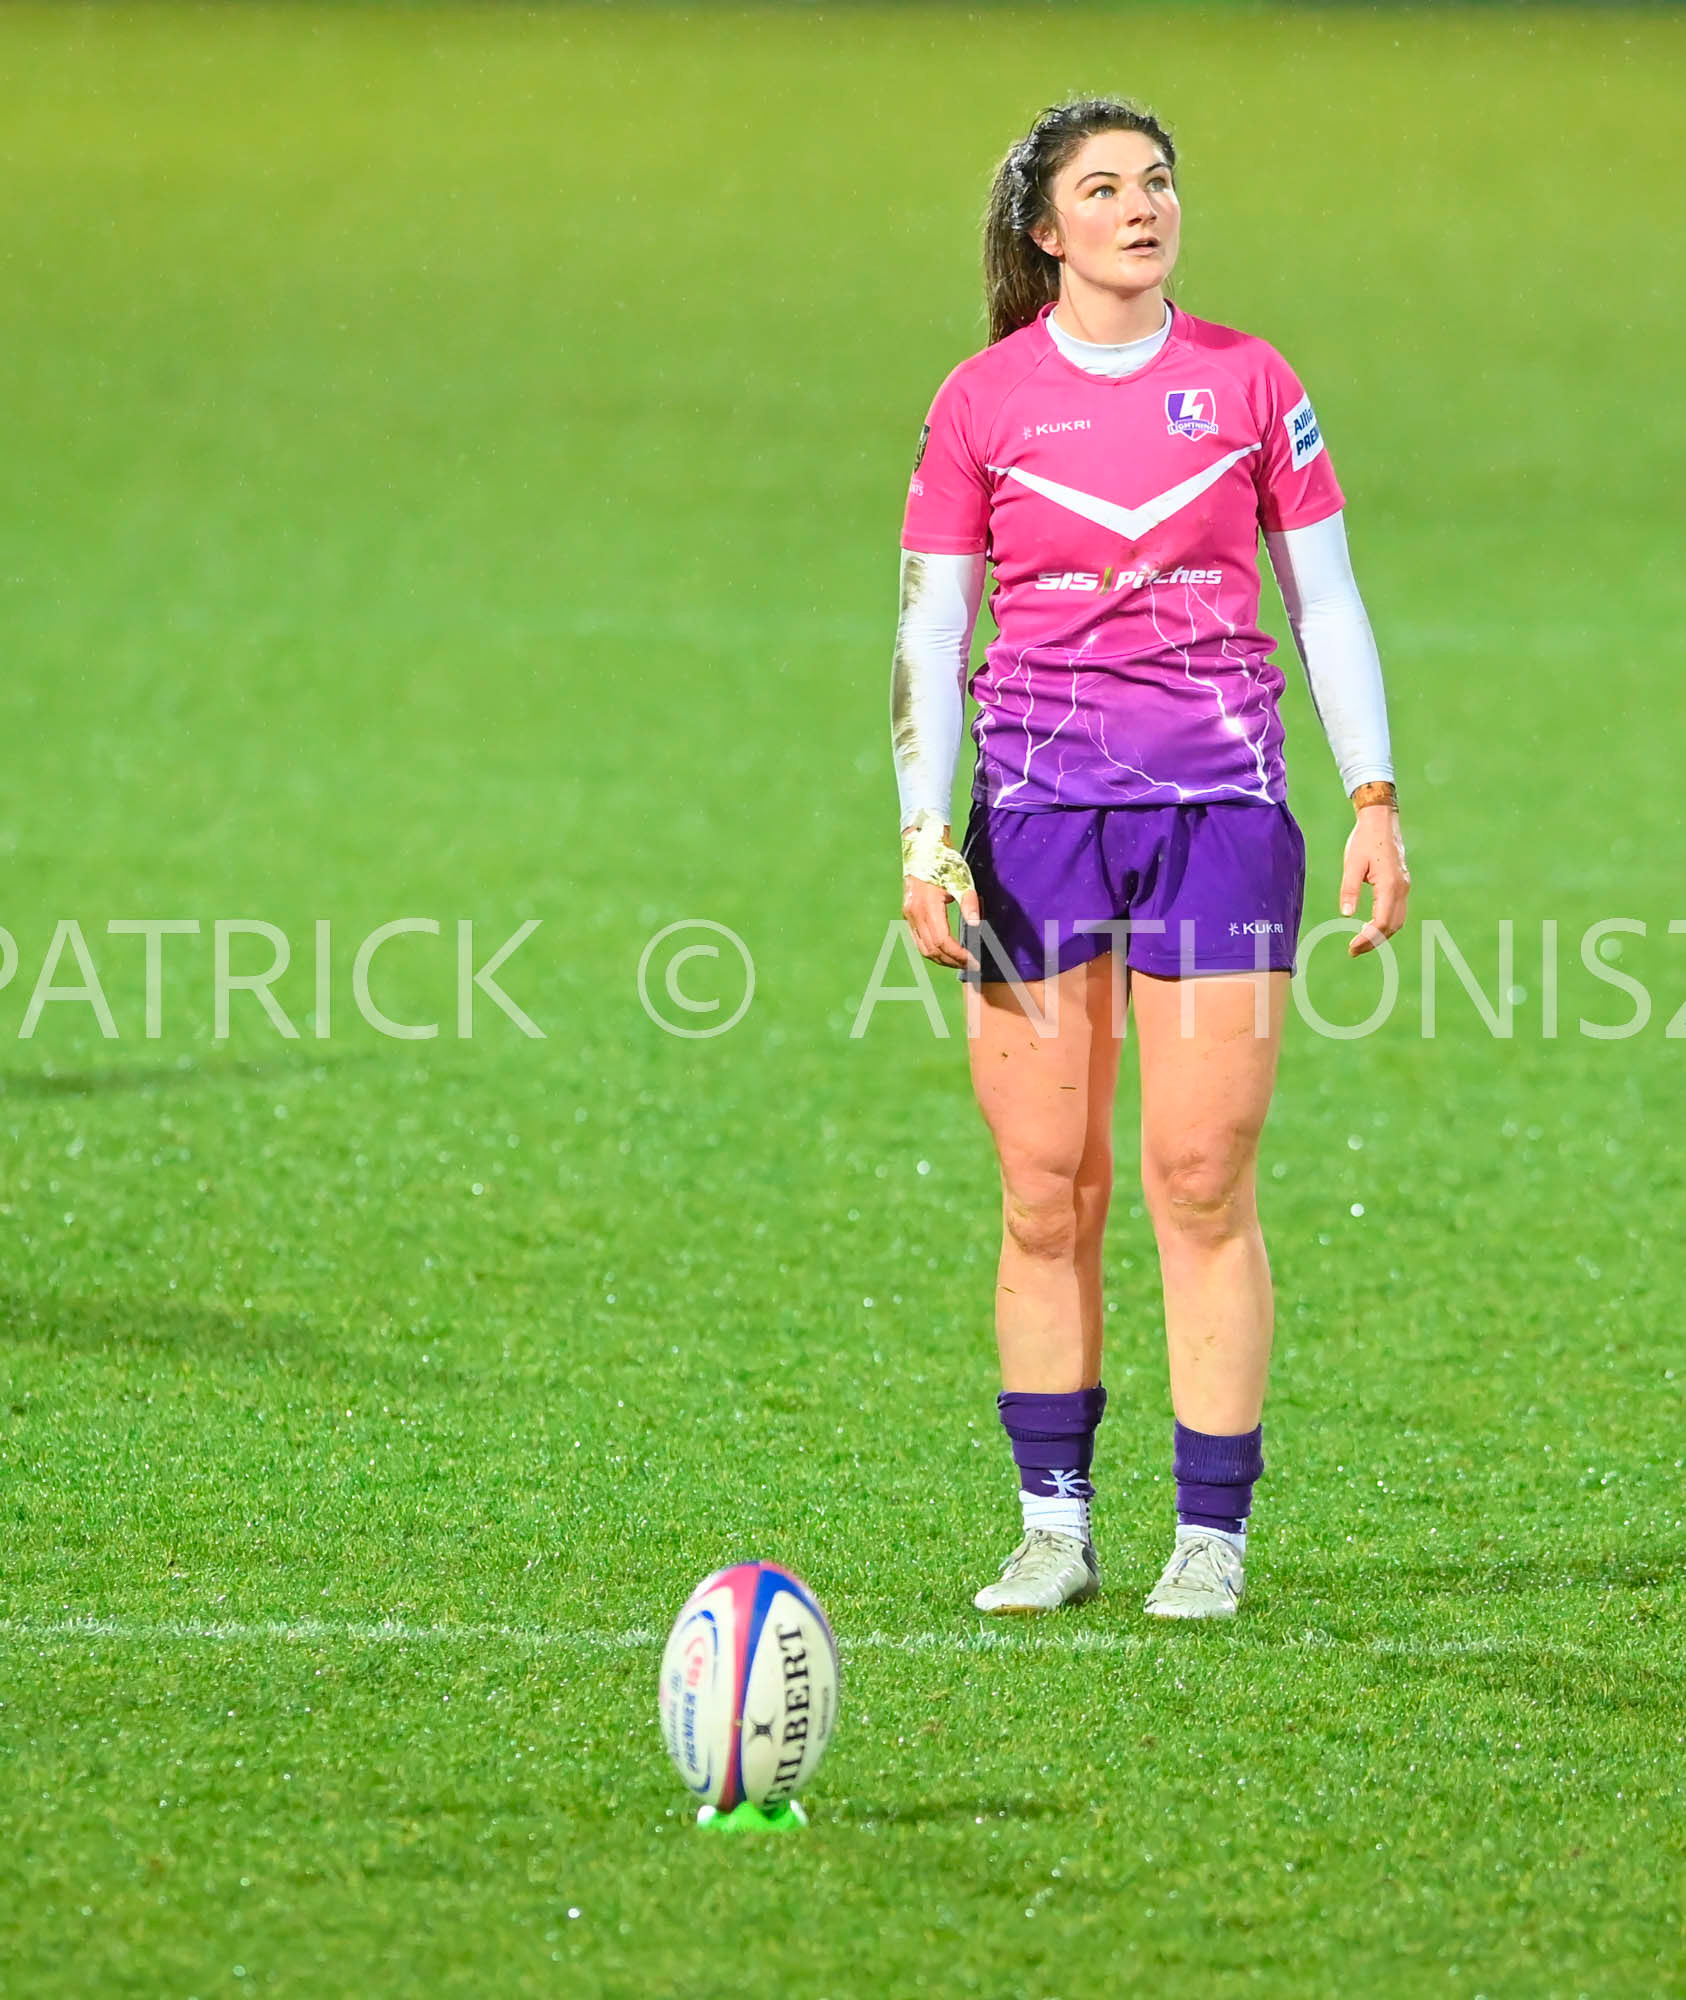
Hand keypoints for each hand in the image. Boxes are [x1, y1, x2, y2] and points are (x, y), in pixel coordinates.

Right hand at [901, 820, 980, 968]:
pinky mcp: (908, 915)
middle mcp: (914, 914)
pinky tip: (945, 952)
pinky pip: (918, 941)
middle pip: (932, 949)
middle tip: (971, 965)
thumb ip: (969, 903)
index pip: (942, 940)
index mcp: (928, 906)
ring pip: (923, 948)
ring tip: (960, 962)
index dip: (958, 954)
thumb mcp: (961, 880)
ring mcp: (908, 916)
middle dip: (952, 960)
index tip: (973, 959)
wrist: (923, 851)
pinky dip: (932, 950)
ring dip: (942, 959)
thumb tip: (976, 926)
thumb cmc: (944, 863)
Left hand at [1340, 804, 1409, 956]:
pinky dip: (1386, 924)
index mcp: (1390, 885)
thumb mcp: (1352, 864)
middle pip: (1392, 926)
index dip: (1367, 939)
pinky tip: (1370, 927)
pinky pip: (1397, 911)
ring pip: (1397, 921)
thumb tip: (1346, 915)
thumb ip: (1349, 890)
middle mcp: (1401, 889)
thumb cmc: (1364, 840)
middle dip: (1374, 942)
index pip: (1381, 922)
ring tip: (1360, 943)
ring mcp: (1404, 886)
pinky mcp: (1402, 884)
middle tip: (1353, 950)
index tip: (1351, 948)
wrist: (1381, 821)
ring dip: (1381, 935)